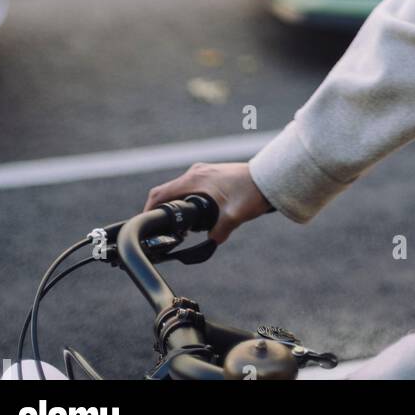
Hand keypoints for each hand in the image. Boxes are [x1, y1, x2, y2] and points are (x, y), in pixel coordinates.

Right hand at [143, 161, 273, 244]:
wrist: (269, 177)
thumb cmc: (252, 192)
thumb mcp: (234, 216)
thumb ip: (219, 231)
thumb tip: (211, 242)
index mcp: (195, 179)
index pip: (160, 193)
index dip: (148, 210)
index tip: (145, 226)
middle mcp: (196, 173)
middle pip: (167, 192)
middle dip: (161, 211)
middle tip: (163, 232)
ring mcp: (204, 172)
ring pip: (179, 190)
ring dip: (175, 206)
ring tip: (180, 228)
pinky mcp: (212, 175)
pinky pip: (190, 188)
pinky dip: (186, 201)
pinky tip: (195, 216)